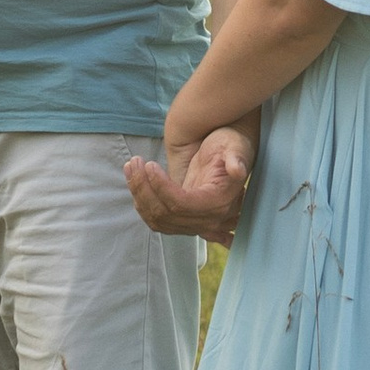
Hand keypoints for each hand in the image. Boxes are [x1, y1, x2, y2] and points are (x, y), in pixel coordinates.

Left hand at [125, 124, 253, 241]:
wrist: (230, 153)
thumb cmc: (232, 145)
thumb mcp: (236, 147)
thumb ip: (237, 158)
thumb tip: (237, 169)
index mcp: (219, 202)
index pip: (182, 204)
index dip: (162, 187)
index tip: (150, 165)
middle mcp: (208, 219)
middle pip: (165, 214)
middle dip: (144, 188)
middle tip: (135, 161)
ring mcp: (195, 224)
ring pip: (157, 220)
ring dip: (139, 195)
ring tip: (132, 166)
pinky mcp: (183, 220)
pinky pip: (157, 220)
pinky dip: (142, 203)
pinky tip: (137, 182)